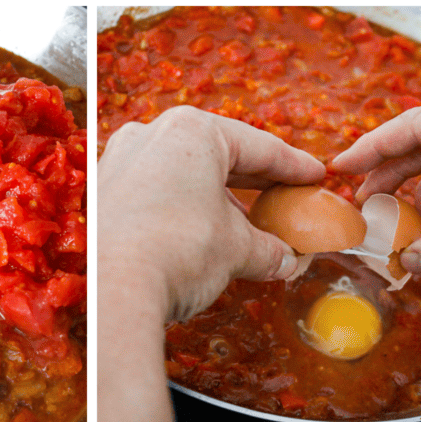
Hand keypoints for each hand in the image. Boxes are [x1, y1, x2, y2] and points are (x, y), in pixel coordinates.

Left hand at [99, 105, 324, 322]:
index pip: (257, 146)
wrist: (110, 290)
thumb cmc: (179, 251)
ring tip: (250, 225)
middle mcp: (152, 134)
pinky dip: (184, 206)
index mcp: (192, 131)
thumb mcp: (237, 248)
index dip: (293, 166)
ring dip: (218, 197)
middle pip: (219, 155)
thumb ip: (267, 247)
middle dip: (255, 181)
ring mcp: (122, 160)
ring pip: (184, 173)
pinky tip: (204, 232)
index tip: (316, 175)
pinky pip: (156, 190)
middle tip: (289, 196)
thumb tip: (286, 259)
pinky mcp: (104, 191)